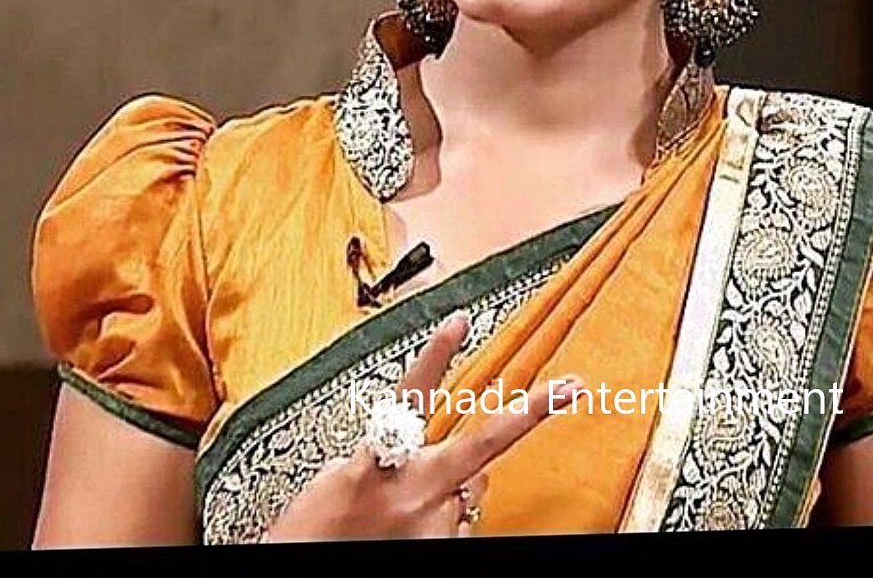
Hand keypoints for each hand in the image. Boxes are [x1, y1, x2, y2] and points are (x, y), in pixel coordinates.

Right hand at [260, 312, 583, 540]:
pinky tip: (411, 531)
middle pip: (481, 444)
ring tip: (404, 511)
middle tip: (571, 388)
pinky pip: (457, 524)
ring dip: (448, 491)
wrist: (301, 574)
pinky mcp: (441, 550)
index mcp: (373, 468)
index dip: (436, 357)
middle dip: (529, 414)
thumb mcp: (339, 483)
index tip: (460, 321)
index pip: (410, 400)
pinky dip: (442, 522)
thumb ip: (385, 458)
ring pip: (467, 491)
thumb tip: (425, 453)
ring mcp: (433, 526)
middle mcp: (412, 495)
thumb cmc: (313, 535)